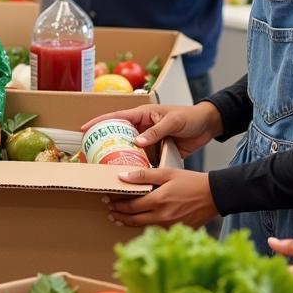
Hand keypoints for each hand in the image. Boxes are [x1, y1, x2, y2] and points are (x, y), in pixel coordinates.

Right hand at [82, 102, 221, 157]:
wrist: (207, 126)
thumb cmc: (190, 117)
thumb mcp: (173, 121)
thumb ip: (156, 131)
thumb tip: (137, 141)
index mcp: (143, 115)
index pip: (116, 117)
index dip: (99, 122)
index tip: (85, 130)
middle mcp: (142, 128)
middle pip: (118, 136)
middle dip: (104, 144)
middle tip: (91, 155)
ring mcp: (149, 141)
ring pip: (129, 150)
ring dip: (119, 159)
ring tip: (105, 169)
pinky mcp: (157, 152)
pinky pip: (142, 161)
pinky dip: (135, 168)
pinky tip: (128, 177)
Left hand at [105, 169, 218, 228]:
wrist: (214, 195)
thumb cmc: (191, 182)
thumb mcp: (167, 173)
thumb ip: (144, 175)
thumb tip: (122, 176)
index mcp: (158, 201)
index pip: (131, 205)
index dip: (117, 204)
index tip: (108, 200)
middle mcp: (162, 216)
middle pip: (133, 219)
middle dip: (119, 214)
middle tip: (109, 210)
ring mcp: (169, 226)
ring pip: (142, 227)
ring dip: (128, 223)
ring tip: (117, 219)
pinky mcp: (175, 231)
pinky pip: (154, 230)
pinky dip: (143, 226)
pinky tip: (138, 222)